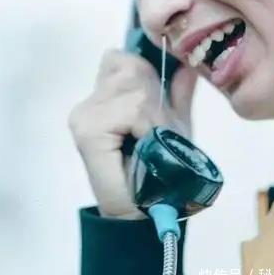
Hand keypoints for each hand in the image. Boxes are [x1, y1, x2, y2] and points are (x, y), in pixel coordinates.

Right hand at [68, 49, 197, 218]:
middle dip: (155, 96)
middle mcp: (90, 101)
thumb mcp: (174, 124)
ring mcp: (86, 114)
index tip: (161, 107)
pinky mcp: (88, 130)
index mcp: (105, 94)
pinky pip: (132, 109)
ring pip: (135, 87)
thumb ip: (177, 91)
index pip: (124, 58)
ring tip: (152, 137)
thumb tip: (188, 63)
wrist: (141, 216)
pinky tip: (146, 142)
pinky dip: (147, 124)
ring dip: (153, 112)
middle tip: (159, 127)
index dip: (150, 77)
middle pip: (131, 68)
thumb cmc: (158, 171)